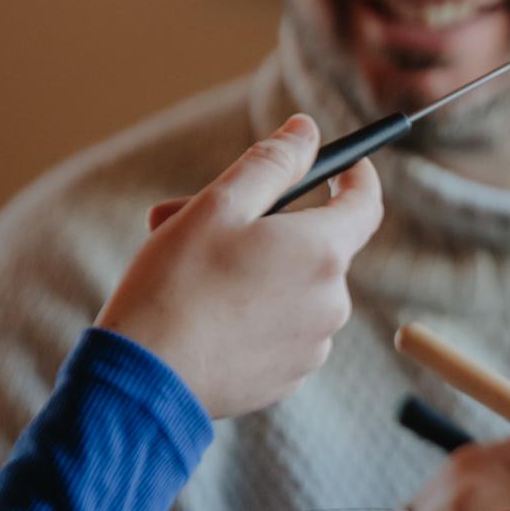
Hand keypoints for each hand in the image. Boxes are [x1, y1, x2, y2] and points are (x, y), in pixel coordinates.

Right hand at [95, 115, 381, 419]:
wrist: (143, 380)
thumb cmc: (175, 285)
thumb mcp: (218, 206)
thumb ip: (271, 163)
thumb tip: (307, 130)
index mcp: (322, 252)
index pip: (366, 203)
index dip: (355, 176)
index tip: (340, 164)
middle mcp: (331, 301)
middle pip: (316, 246)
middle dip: (271, 228)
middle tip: (204, 223)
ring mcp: (312, 345)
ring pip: (294, 289)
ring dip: (256, 272)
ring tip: (193, 276)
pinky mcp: (288, 377)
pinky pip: (281, 329)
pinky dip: (252, 316)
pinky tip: (204, 319)